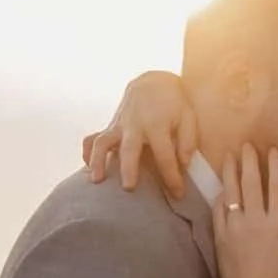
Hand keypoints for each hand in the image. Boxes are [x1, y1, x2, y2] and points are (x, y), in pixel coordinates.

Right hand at [84, 72, 198, 197]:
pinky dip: (88, 153)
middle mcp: (134, 125)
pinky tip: (88, 168)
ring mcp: (119, 125)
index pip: (165, 156)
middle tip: (129, 188)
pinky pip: (93, 138)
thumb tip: (184, 165)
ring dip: (98, 160)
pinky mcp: (110, 127)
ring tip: (97, 180)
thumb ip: (188, 142)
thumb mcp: (189, 117)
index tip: (178, 194)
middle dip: (128, 168)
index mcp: (157, 125)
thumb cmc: (174, 103)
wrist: (153, 82)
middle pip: (129, 149)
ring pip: (103, 142)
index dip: (172, 177)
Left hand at [214, 143, 277, 277]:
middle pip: (252, 182)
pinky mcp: (220, 233)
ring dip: (231, 169)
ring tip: (230, 155)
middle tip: (247, 144)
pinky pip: (220, 207)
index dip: (275, 166)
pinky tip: (223, 184)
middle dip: (250, 160)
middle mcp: (256, 221)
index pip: (277, 187)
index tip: (273, 151)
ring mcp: (235, 226)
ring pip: (232, 190)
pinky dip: (222, 193)